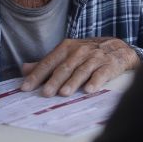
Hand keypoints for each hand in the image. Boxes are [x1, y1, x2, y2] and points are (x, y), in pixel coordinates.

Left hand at [20, 38, 139, 96]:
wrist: (118, 47)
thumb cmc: (88, 53)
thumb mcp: (67, 54)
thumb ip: (47, 63)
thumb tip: (24, 69)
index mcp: (66, 48)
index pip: (48, 62)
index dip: (36, 75)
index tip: (25, 87)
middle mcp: (79, 51)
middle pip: (64, 68)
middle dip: (54, 81)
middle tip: (45, 93)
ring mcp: (95, 58)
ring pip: (81, 71)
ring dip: (72, 82)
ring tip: (63, 93)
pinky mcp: (109, 65)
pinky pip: (101, 74)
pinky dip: (95, 82)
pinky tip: (89, 90)